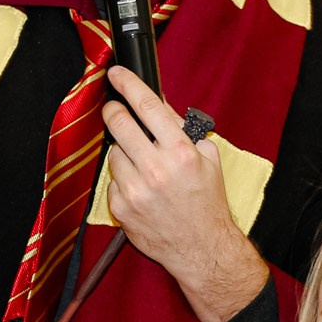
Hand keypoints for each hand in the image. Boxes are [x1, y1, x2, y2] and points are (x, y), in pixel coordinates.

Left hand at [100, 66, 268, 321]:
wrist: (202, 248)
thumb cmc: (207, 203)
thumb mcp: (208, 159)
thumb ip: (185, 131)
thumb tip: (159, 106)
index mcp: (180, 152)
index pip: (147, 106)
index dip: (128, 84)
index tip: (116, 73)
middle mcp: (155, 169)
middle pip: (119, 123)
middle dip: (114, 111)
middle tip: (115, 110)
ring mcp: (136, 189)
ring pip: (113, 153)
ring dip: (124, 152)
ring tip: (142, 166)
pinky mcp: (122, 207)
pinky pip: (113, 180)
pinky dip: (123, 180)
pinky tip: (141, 189)